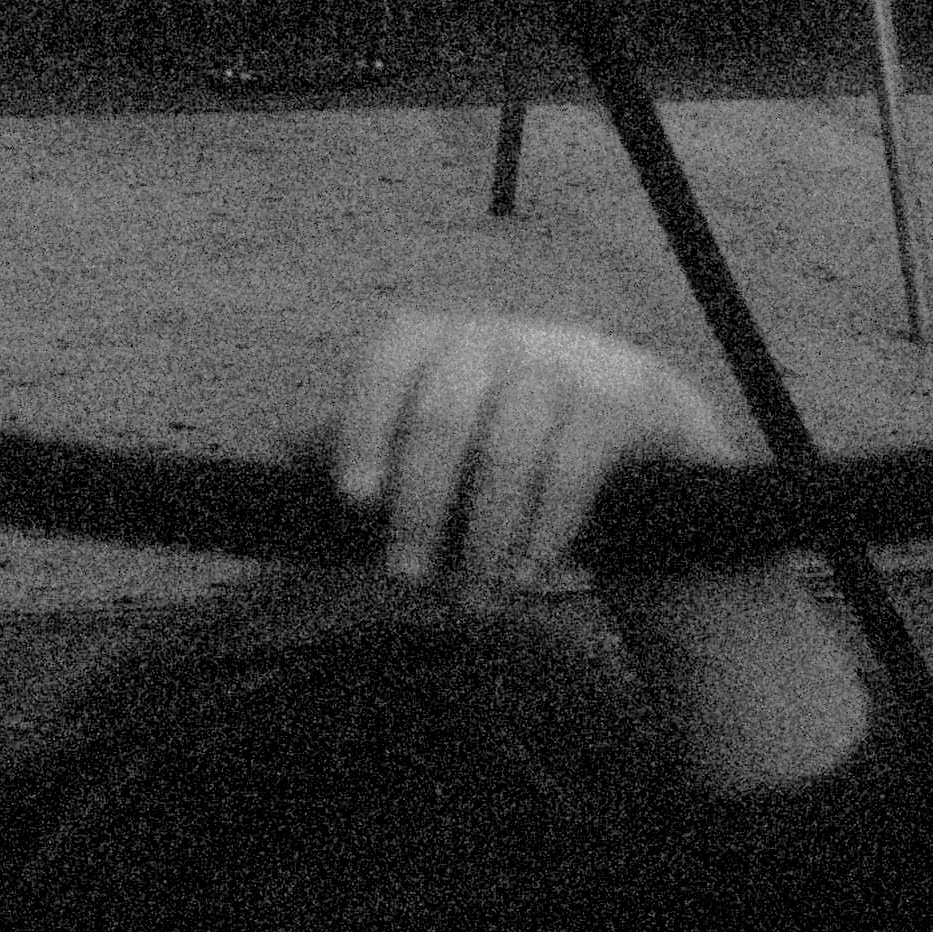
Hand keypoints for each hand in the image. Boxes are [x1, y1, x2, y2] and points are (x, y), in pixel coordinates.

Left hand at [330, 314, 733, 594]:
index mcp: (452, 337)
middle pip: (444, 410)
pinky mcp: (627, 398)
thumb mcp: (452, 440)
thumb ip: (374, 440)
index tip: (352, 500)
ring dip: (481, 535)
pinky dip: (543, 528)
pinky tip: (529, 571)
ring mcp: (573, 360)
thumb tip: (278, 448)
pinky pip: (572, 464)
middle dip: (419, 504)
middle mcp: (509, 335)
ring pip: (508, 448)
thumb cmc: (523, 449)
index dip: (364, 419)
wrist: (654, 450)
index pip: (394, 352)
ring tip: (472, 596)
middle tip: (404, 576)